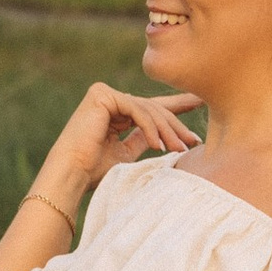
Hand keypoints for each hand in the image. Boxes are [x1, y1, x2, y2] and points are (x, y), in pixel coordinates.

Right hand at [36, 80, 202, 213]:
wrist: (70, 175)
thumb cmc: (93, 171)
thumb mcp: (127, 154)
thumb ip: (144, 139)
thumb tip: (172, 137)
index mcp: (117, 113)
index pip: (151, 108)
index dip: (177, 106)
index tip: (201, 104)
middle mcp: (111, 100)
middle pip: (153, 108)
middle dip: (175, 125)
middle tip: (194, 140)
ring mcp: (105, 95)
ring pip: (147, 108)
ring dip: (166, 130)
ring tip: (179, 149)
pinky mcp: (101, 95)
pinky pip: (136, 109)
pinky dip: (149, 127)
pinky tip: (158, 144)